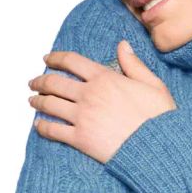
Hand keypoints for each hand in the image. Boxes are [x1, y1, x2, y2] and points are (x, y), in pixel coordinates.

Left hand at [27, 39, 176, 163]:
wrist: (157, 146)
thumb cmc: (159, 117)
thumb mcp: (152, 84)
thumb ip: (134, 64)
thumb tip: (122, 45)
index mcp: (105, 78)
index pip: (72, 61)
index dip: (56, 58)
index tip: (47, 59)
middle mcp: (89, 94)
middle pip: (54, 82)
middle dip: (40, 80)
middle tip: (34, 82)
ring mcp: (82, 117)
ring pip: (49, 104)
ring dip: (37, 101)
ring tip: (32, 100)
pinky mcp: (80, 138)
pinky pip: (53, 130)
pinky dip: (42, 126)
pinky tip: (39, 125)